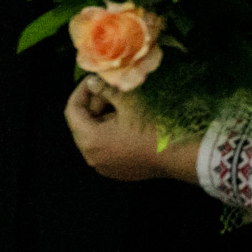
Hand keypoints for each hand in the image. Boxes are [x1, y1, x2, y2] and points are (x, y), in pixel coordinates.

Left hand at [64, 76, 200, 182]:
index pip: (72, 110)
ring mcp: (105, 167)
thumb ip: (106, 90)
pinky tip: (130, 124)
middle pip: (83, 125)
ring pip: (96, 137)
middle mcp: (91, 157)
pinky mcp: (118, 172)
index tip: (93, 79)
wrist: (179, 156)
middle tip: (112, 89)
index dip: (80, 91)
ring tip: (123, 105)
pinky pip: (107, 149)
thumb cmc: (152, 127)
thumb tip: (91, 82)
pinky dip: (112, 135)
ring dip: (105, 119)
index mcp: (90, 139)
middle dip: (95, 105)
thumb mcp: (128, 102)